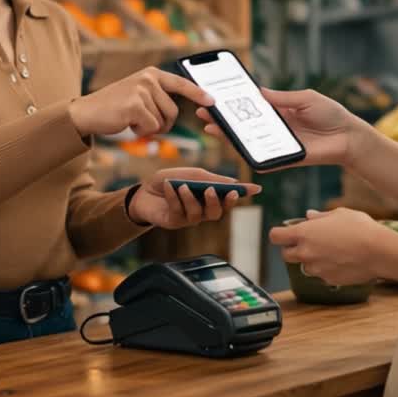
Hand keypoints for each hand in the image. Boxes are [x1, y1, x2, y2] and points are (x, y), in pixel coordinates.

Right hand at [70, 67, 213, 136]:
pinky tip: (127, 124)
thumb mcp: (137, 95)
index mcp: (151, 74)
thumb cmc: (114, 108)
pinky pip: (152, 128)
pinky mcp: (135, 105)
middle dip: (162, 124)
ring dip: (149, 128)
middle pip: (173, 111)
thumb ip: (156, 97)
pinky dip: (141, 132)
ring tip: (131, 120)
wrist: (86, 113)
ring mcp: (141, 90)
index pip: (181, 83)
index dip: (198, 93)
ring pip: (162, 121)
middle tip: (142, 123)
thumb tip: (176, 112)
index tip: (212, 101)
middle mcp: (148, 78)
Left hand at [128, 167, 260, 229]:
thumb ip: (210, 179)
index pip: (229, 197)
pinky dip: (174, 197)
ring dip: (191, 198)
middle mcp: (202, 209)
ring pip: (198, 214)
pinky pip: (180, 212)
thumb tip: (233, 183)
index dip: (243, 194)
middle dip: (216, 202)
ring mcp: (189, 218)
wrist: (143, 190)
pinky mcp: (174, 222)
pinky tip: (169, 187)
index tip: (255, 189)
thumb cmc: (169, 180)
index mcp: (209, 196)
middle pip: (217, 213)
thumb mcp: (191, 174)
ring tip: (182, 186)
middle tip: (211, 190)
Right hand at [195, 88, 365, 170]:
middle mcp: (274, 128)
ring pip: (248, 142)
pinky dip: (250, 157)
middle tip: (203, 113)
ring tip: (212, 129)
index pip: (249, 108)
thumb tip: (258, 92)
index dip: (232, 104)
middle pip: (243, 125)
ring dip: (230, 137)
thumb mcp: (305, 98)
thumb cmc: (330, 114)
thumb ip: (282, 98)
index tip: (215, 98)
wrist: (349, 136)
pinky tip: (235, 149)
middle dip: (223, 120)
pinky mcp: (284, 159)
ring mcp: (277, 144)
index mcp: (278, 111)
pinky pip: (264, 160)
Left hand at [268, 208, 386, 285]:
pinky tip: (341, 260)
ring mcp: (316, 269)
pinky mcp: (328, 280)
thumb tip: (309, 216)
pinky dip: (326, 269)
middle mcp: (306, 253)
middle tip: (308, 243)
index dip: (279, 234)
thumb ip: (320, 217)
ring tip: (331, 251)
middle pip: (285, 255)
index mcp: (304, 233)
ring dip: (311, 260)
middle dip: (293, 249)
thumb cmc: (360, 228)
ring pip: (304, 266)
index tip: (286, 233)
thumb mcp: (339, 214)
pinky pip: (321, 274)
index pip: (275, 237)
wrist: (379, 251)